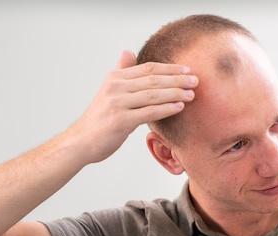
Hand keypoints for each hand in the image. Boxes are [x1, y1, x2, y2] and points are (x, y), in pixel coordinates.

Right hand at [69, 50, 197, 163]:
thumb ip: (122, 72)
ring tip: (192, 95)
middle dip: (177, 80)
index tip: (188, 70)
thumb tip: (128, 52)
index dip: (170, 68)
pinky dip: (166, 109)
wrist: (82, 141)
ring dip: (176, 94)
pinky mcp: (120, 121)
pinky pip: (149, 112)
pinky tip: (179, 108)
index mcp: (115, 77)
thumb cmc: (101, 118)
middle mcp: (116, 87)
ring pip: (153, 95)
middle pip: (153, 79)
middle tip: (196, 81)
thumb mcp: (109, 91)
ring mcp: (117, 103)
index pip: (148, 68)